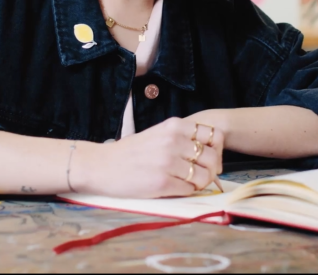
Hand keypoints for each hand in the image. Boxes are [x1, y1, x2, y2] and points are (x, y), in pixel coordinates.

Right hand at [72, 117, 224, 198]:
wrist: (101, 166)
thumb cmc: (130, 152)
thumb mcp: (158, 134)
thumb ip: (181, 139)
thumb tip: (211, 153)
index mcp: (174, 126)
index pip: (213, 135)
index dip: (215, 149)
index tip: (207, 157)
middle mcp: (173, 141)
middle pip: (212, 158)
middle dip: (211, 170)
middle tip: (200, 175)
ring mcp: (168, 162)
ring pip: (203, 176)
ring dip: (198, 183)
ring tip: (186, 183)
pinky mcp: (162, 183)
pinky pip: (188, 190)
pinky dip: (185, 191)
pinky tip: (173, 188)